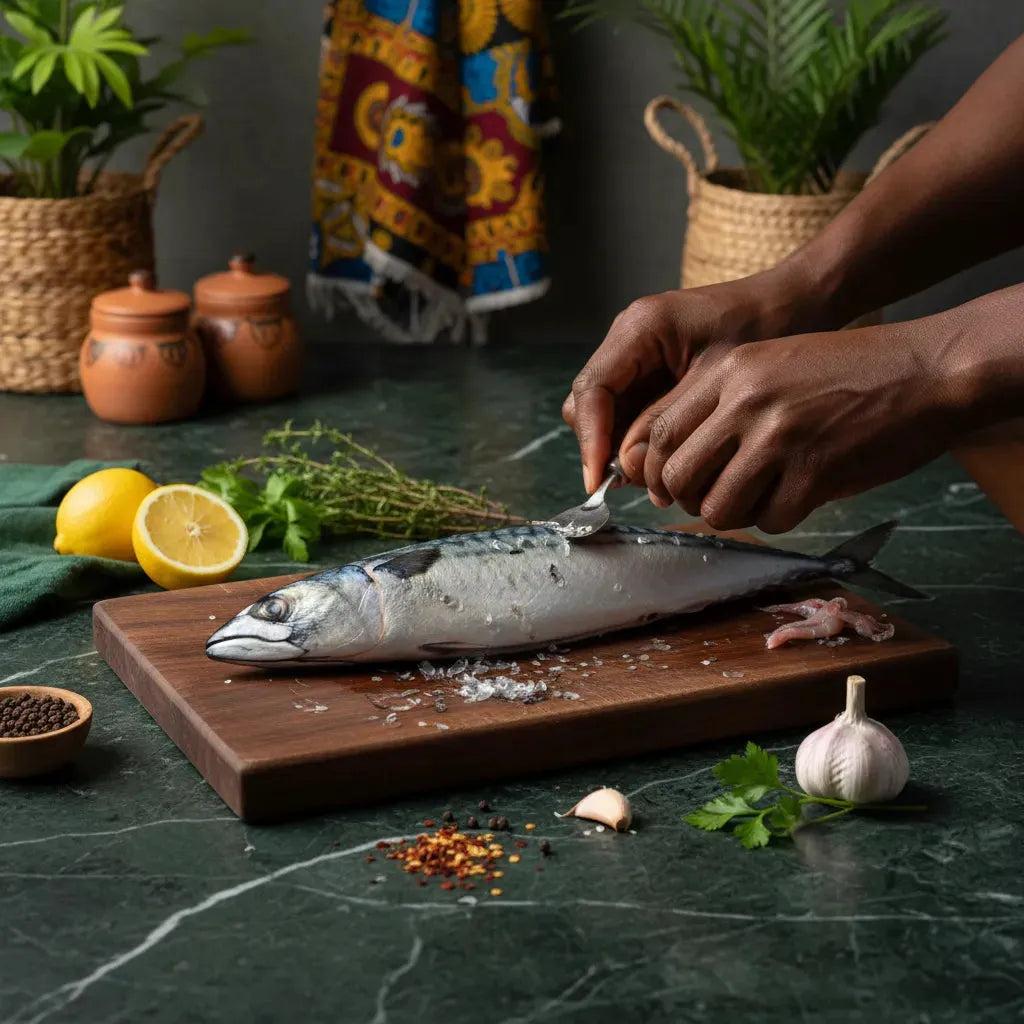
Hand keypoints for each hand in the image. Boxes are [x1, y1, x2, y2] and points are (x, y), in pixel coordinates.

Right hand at [562, 262, 824, 491]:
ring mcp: (638, 356)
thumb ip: (667, 422)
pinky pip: (630, 413)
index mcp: (640, 329)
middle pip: (588, 405)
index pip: (591, 390)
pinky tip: (670, 463)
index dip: (591, 439)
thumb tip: (627, 466)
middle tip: (636, 484)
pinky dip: (642, 442)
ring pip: (606, 414)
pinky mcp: (652, 372)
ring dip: (623, 449)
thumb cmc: (766, 329)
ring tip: (658, 480)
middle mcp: (629, 340)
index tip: (598, 479)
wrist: (796, 304)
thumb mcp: (717, 381)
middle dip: (605, 446)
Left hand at [624, 318, 973, 533]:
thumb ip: (721, 405)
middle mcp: (746, 401)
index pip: (661, 433)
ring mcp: (779, 437)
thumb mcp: (772, 364)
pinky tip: (798, 498)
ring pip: (718, 507)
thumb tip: (674, 467)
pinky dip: (777, 519)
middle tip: (715, 498)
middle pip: (679, 477)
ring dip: (734, 514)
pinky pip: (769, 520)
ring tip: (760, 498)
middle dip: (690, 499)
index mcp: (729, 371)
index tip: (672, 486)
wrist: (927, 369)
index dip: (659, 470)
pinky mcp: (815, 471)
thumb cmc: (849, 370)